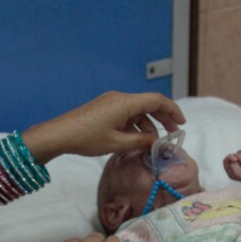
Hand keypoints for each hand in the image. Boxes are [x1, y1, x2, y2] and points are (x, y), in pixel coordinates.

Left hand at [21, 92, 185, 163]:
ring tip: (152, 143)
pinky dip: (134, 125)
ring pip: (136, 111)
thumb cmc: (86, 138)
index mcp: (125, 102)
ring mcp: (110, 103)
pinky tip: (136, 139)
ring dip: (147, 125)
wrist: (59, 134)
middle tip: (172, 132)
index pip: (157, 100)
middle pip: (148, 104)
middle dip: (162, 118)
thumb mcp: (116, 143)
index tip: (181, 124)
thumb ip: (140, 141)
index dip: (172, 111)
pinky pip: (125, 114)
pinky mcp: (103, 109)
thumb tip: (156, 142)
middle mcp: (119, 98)